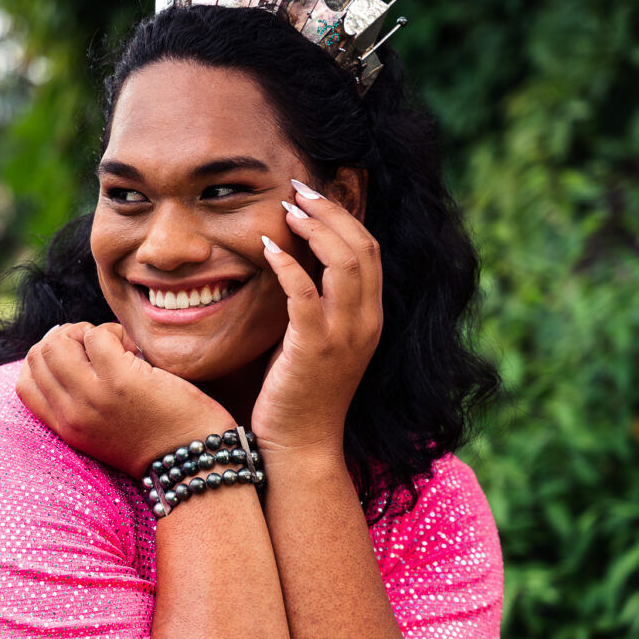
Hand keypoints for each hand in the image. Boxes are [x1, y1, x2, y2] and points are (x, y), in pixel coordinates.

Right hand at [16, 321, 233, 478]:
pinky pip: (99, 335)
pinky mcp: (122, 380)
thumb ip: (82, 405)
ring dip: (88, 333)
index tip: (74, 356)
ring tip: (117, 347)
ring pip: (61, 341)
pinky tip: (136, 350)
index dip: (43, 360)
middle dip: (66, 339)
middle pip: (39, 355)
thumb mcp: (103, 433)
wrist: (194, 462)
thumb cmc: (156, 442)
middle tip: (97, 345)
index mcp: (66, 429)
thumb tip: (74, 350)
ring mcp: (94, 396)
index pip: (24, 385)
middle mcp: (72, 414)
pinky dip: (116, 333)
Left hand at [250, 183, 382, 457]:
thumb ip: (314, 305)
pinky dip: (288, 265)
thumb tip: (292, 263)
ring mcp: (344, 337)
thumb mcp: (316, 342)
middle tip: (298, 189)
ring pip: (345, 263)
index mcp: (371, 319)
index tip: (312, 197)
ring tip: (287, 209)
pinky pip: (305, 294)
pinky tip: (267, 248)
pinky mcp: (314, 349)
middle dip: (331, 211)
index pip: (370, 252)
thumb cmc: (299, 396)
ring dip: (314, 229)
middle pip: (363, 247)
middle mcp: (366, 323)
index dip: (344, 217)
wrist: (300, 449)